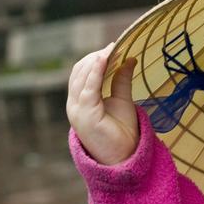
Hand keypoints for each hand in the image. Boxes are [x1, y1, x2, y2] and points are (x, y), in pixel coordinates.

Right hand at [66, 44, 138, 164]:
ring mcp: (77, 109)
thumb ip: (122, 80)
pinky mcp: (85, 114)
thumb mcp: (123, 100)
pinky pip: (88, 88)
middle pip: (79, 72)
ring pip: (82, 77)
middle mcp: (74, 103)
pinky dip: (95, 71)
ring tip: (111, 49)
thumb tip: (129, 59)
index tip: (113, 46)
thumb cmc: (122, 132)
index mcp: (81, 100)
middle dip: (96, 57)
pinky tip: (104, 58)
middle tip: (114, 46)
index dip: (95, 58)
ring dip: (96, 61)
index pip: (82, 72)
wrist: (123, 157)